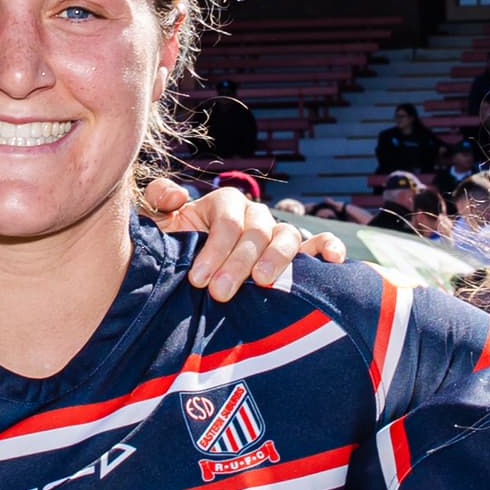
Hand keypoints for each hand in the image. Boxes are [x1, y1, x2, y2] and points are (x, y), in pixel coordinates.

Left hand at [141, 175, 338, 299]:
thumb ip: (158, 200)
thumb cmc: (174, 252)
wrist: (189, 278)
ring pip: (287, 237)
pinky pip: (319, 244)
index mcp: (225, 205)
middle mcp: (255, 216)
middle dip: (238, 264)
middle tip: (220, 293)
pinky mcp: (298, 254)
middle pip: (256, 233)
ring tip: (264, 283)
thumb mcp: (158, 226)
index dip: (214, 248)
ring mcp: (277, 234)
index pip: (227, 221)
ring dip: (277, 258)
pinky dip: (328, 247)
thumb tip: (179, 195)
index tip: (198, 279)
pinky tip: (331, 260)